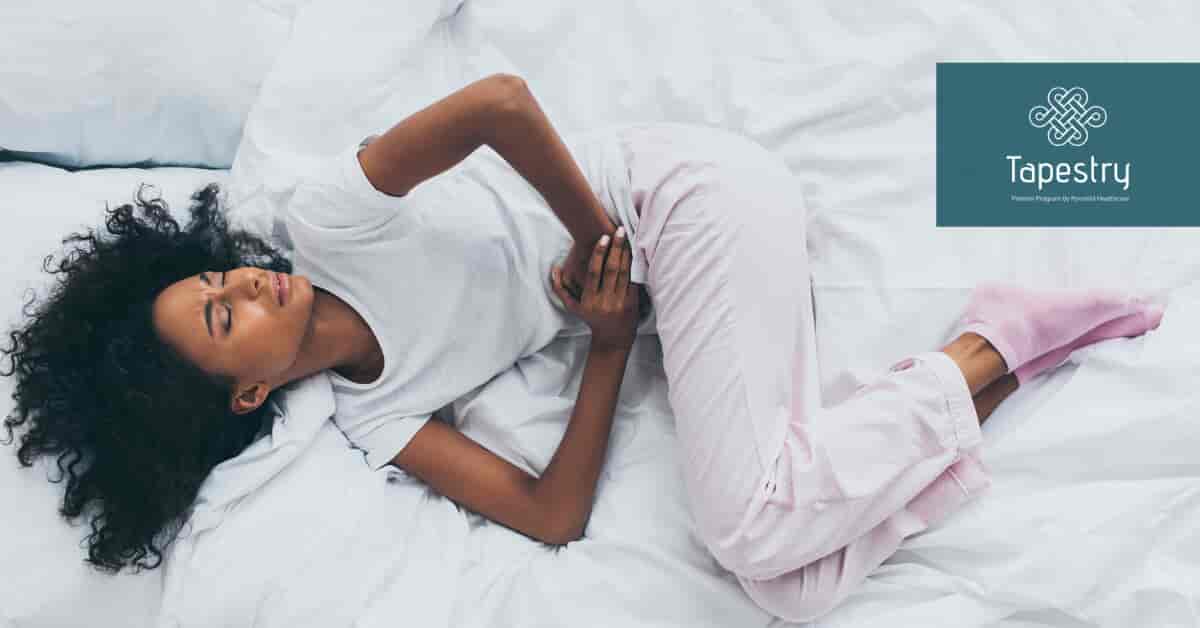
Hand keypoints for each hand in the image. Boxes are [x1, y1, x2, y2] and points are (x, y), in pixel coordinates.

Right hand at [551, 227, 639, 351]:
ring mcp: (619, 303)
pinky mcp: (632, 304)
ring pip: (623, 274)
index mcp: (589, 300)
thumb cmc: (591, 319)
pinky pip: (633, 282)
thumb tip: (554, 269)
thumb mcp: (573, 307)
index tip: (603, 238)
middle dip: (615, 249)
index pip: (594, 272)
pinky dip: (635, 268)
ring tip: (627, 239)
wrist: (612, 339)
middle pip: (610, 270)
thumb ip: (561, 288)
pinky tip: (636, 254)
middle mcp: (604, 301)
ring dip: (626, 255)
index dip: (599, 254)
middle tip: (618, 231)